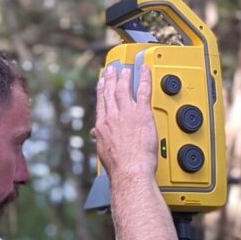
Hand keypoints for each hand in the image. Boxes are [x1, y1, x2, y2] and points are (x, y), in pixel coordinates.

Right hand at [91, 64, 158, 181]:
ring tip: (126, 69)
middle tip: (112, 69)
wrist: (129, 170)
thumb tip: (96, 136)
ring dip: (125, 77)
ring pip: (124, 89)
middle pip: (111, 92)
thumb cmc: (119, 166)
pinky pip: (143, 91)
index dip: (101, 90)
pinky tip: (145, 70)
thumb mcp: (104, 152)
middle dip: (111, 78)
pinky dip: (144, 78)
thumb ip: (101, 139)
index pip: (101, 103)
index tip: (101, 83)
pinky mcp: (142, 113)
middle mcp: (113, 116)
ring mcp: (127, 113)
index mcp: (102, 126)